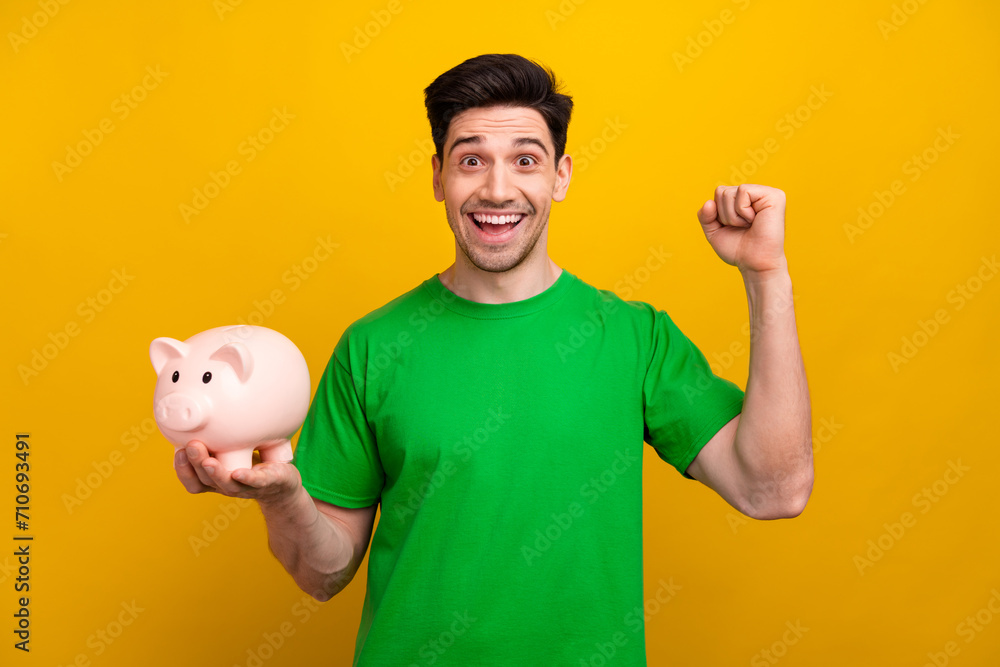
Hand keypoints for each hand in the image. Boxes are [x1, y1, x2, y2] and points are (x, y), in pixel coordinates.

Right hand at [175, 440, 300, 505]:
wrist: (283, 482)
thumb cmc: (252, 464)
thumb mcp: (231, 450)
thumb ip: (216, 438)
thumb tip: (200, 409)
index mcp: (215, 480)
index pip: (192, 481)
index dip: (182, 469)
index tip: (178, 451)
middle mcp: (226, 486)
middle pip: (205, 481)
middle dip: (195, 464)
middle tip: (191, 446)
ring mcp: (246, 487)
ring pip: (227, 484)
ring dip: (216, 473)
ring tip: (208, 461)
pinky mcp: (267, 483)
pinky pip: (256, 483)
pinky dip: (247, 478)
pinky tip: (239, 473)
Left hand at [696, 184, 787, 275]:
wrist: (754, 264)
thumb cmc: (738, 249)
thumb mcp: (714, 232)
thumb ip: (705, 216)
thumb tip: (709, 202)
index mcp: (744, 200)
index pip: (718, 193)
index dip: (718, 213)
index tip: (732, 227)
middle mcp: (755, 193)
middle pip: (721, 191)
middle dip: (724, 215)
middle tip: (742, 227)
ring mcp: (766, 193)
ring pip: (730, 192)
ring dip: (733, 216)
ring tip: (748, 225)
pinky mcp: (774, 196)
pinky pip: (743, 191)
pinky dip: (742, 211)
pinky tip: (754, 220)